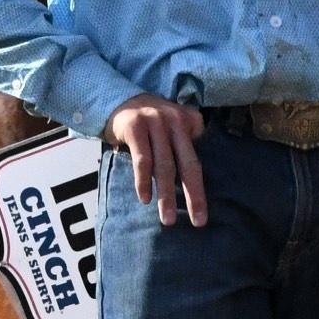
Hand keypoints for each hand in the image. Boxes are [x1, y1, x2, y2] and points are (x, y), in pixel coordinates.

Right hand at [105, 93, 206, 227]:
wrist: (117, 97)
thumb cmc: (149, 120)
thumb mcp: (171, 124)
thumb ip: (186, 142)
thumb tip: (193, 179)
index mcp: (187, 122)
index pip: (197, 160)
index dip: (200, 190)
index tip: (202, 217)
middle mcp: (174, 120)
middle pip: (187, 164)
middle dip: (193, 195)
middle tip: (197, 221)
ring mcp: (154, 121)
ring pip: (164, 165)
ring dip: (166, 195)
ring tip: (168, 219)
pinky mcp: (134, 126)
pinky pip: (142, 159)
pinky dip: (143, 181)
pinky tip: (145, 198)